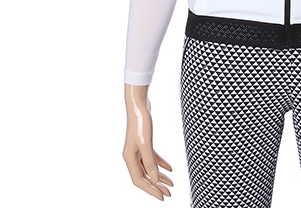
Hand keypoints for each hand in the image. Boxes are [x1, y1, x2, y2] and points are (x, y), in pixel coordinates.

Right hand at [123, 83, 173, 199]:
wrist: (139, 103)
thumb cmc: (140, 121)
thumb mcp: (146, 143)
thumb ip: (150, 162)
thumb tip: (155, 180)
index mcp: (129, 158)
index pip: (139, 180)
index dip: (150, 190)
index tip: (162, 197)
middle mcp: (132, 156)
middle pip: (145, 176)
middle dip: (156, 186)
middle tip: (169, 193)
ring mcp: (138, 149)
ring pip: (149, 168)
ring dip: (160, 176)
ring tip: (171, 183)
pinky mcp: (145, 142)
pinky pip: (152, 158)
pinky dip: (161, 164)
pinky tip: (170, 169)